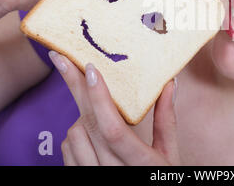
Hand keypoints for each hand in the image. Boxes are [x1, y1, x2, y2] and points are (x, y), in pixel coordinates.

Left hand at [48, 50, 179, 165]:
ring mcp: (94, 176)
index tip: (92, 69)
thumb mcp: (170, 154)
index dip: (100, 98)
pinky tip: (88, 126)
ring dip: (82, 113)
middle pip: (87, 125)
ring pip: (74, 134)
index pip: (113, 129)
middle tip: (62, 60)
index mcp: (140, 163)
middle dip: (75, 88)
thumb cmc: (162, 179)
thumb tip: (169, 84)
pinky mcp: (82, 177)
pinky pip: (68, 148)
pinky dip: (75, 131)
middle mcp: (112, 172)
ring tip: (95, 105)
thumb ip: (167, 119)